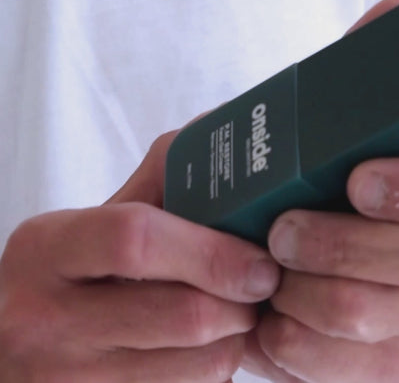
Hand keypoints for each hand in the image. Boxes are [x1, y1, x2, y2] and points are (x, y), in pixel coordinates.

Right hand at [0, 133, 280, 382]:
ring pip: (199, 367)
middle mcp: (44, 319)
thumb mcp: (100, 214)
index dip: (212, 251)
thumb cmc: (77, 267)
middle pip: (184, 314)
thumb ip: (163, 177)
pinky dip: (214, 370)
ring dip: (237, 337)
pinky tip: (207, 346)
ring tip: (236, 311)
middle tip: (262, 284)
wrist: (18, 340)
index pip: (136, 239)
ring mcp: (67, 379)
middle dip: (242, 300)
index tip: (258, 261)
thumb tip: (238, 150)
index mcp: (47, 249)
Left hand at [241, 151, 398, 382]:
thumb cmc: (329, 192)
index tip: (357, 181)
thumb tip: (237, 121)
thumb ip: (310, 128)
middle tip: (284, 232)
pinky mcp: (395, 359)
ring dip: (304, 292)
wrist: (347, 261)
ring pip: (372, 311)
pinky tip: (272, 316)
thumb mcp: (331, 151)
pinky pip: (352, 366)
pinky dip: (295, 340)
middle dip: (343, 244)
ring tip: (270, 272)